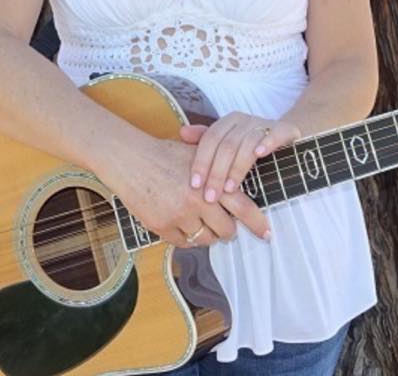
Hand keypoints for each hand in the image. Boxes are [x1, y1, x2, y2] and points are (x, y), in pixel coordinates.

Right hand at [105, 130, 269, 247]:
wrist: (130, 159)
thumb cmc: (164, 153)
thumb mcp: (196, 154)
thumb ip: (218, 169)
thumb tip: (239, 186)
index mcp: (210, 181)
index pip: (242, 207)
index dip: (257, 222)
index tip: (267, 233)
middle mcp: (197, 201)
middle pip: (226, 230)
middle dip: (227, 229)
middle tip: (224, 224)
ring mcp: (179, 216)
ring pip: (206, 239)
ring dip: (208, 234)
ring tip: (201, 222)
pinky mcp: (162, 227)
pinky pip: (184, 243)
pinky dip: (187, 237)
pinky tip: (183, 223)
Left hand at [179, 113, 300, 205]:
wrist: (286, 138)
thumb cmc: (250, 146)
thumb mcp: (227, 144)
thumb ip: (205, 140)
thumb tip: (182, 133)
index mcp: (228, 121)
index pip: (210, 139)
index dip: (201, 162)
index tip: (195, 185)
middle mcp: (244, 119)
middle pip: (226, 144)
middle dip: (216, 172)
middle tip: (211, 196)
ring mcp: (264, 123)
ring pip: (247, 143)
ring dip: (237, 167)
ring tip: (230, 189)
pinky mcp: (285, 129)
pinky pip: (274, 134)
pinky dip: (267, 143)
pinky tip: (260, 154)